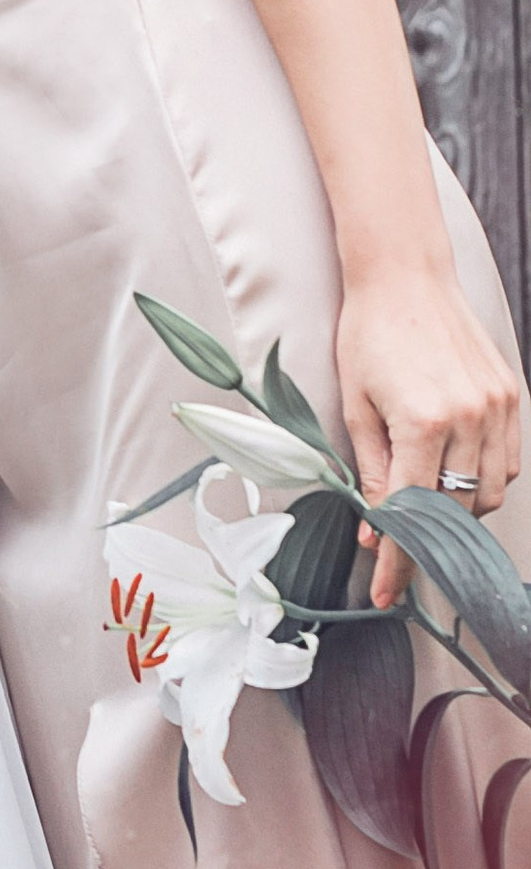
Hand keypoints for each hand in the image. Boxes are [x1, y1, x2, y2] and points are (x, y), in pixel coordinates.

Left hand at [337, 259, 521, 607]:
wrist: (405, 275)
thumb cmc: (369, 334)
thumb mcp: (356, 405)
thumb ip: (369, 471)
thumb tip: (373, 529)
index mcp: (421, 422)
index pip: (411, 513)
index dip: (397, 560)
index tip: (385, 593)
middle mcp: (468, 418)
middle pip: (454, 511)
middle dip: (427, 539)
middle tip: (400, 552)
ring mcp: (497, 408)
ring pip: (489, 494)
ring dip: (458, 510)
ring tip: (425, 499)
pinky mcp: (513, 396)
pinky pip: (508, 463)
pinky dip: (485, 480)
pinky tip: (456, 473)